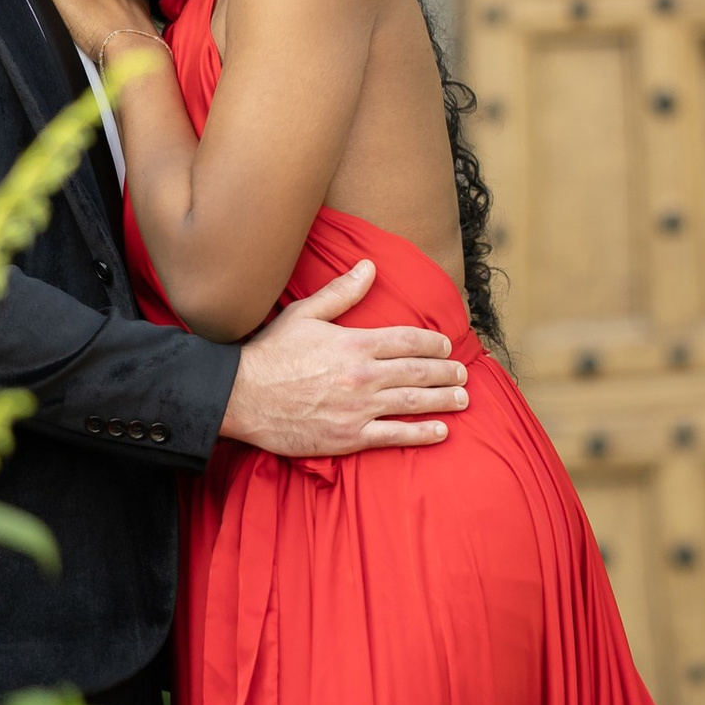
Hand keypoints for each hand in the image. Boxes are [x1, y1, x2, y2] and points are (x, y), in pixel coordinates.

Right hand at [221, 261, 467, 456]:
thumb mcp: (304, 313)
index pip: (408, 340)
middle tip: (462, 374)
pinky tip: (441, 431)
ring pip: (414, 402)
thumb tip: (369, 267)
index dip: (433, 343)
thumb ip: (342, 292)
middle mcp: (363, 375)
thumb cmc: (270, 354)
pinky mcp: (349, 436)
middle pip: (418, 371)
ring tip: (463, 399)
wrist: (241, 396)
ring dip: (444, 400)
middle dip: (446, 372)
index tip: (446, 346)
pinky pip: (395, 436)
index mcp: (355, 343)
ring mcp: (358, 408)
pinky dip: (422, 433)